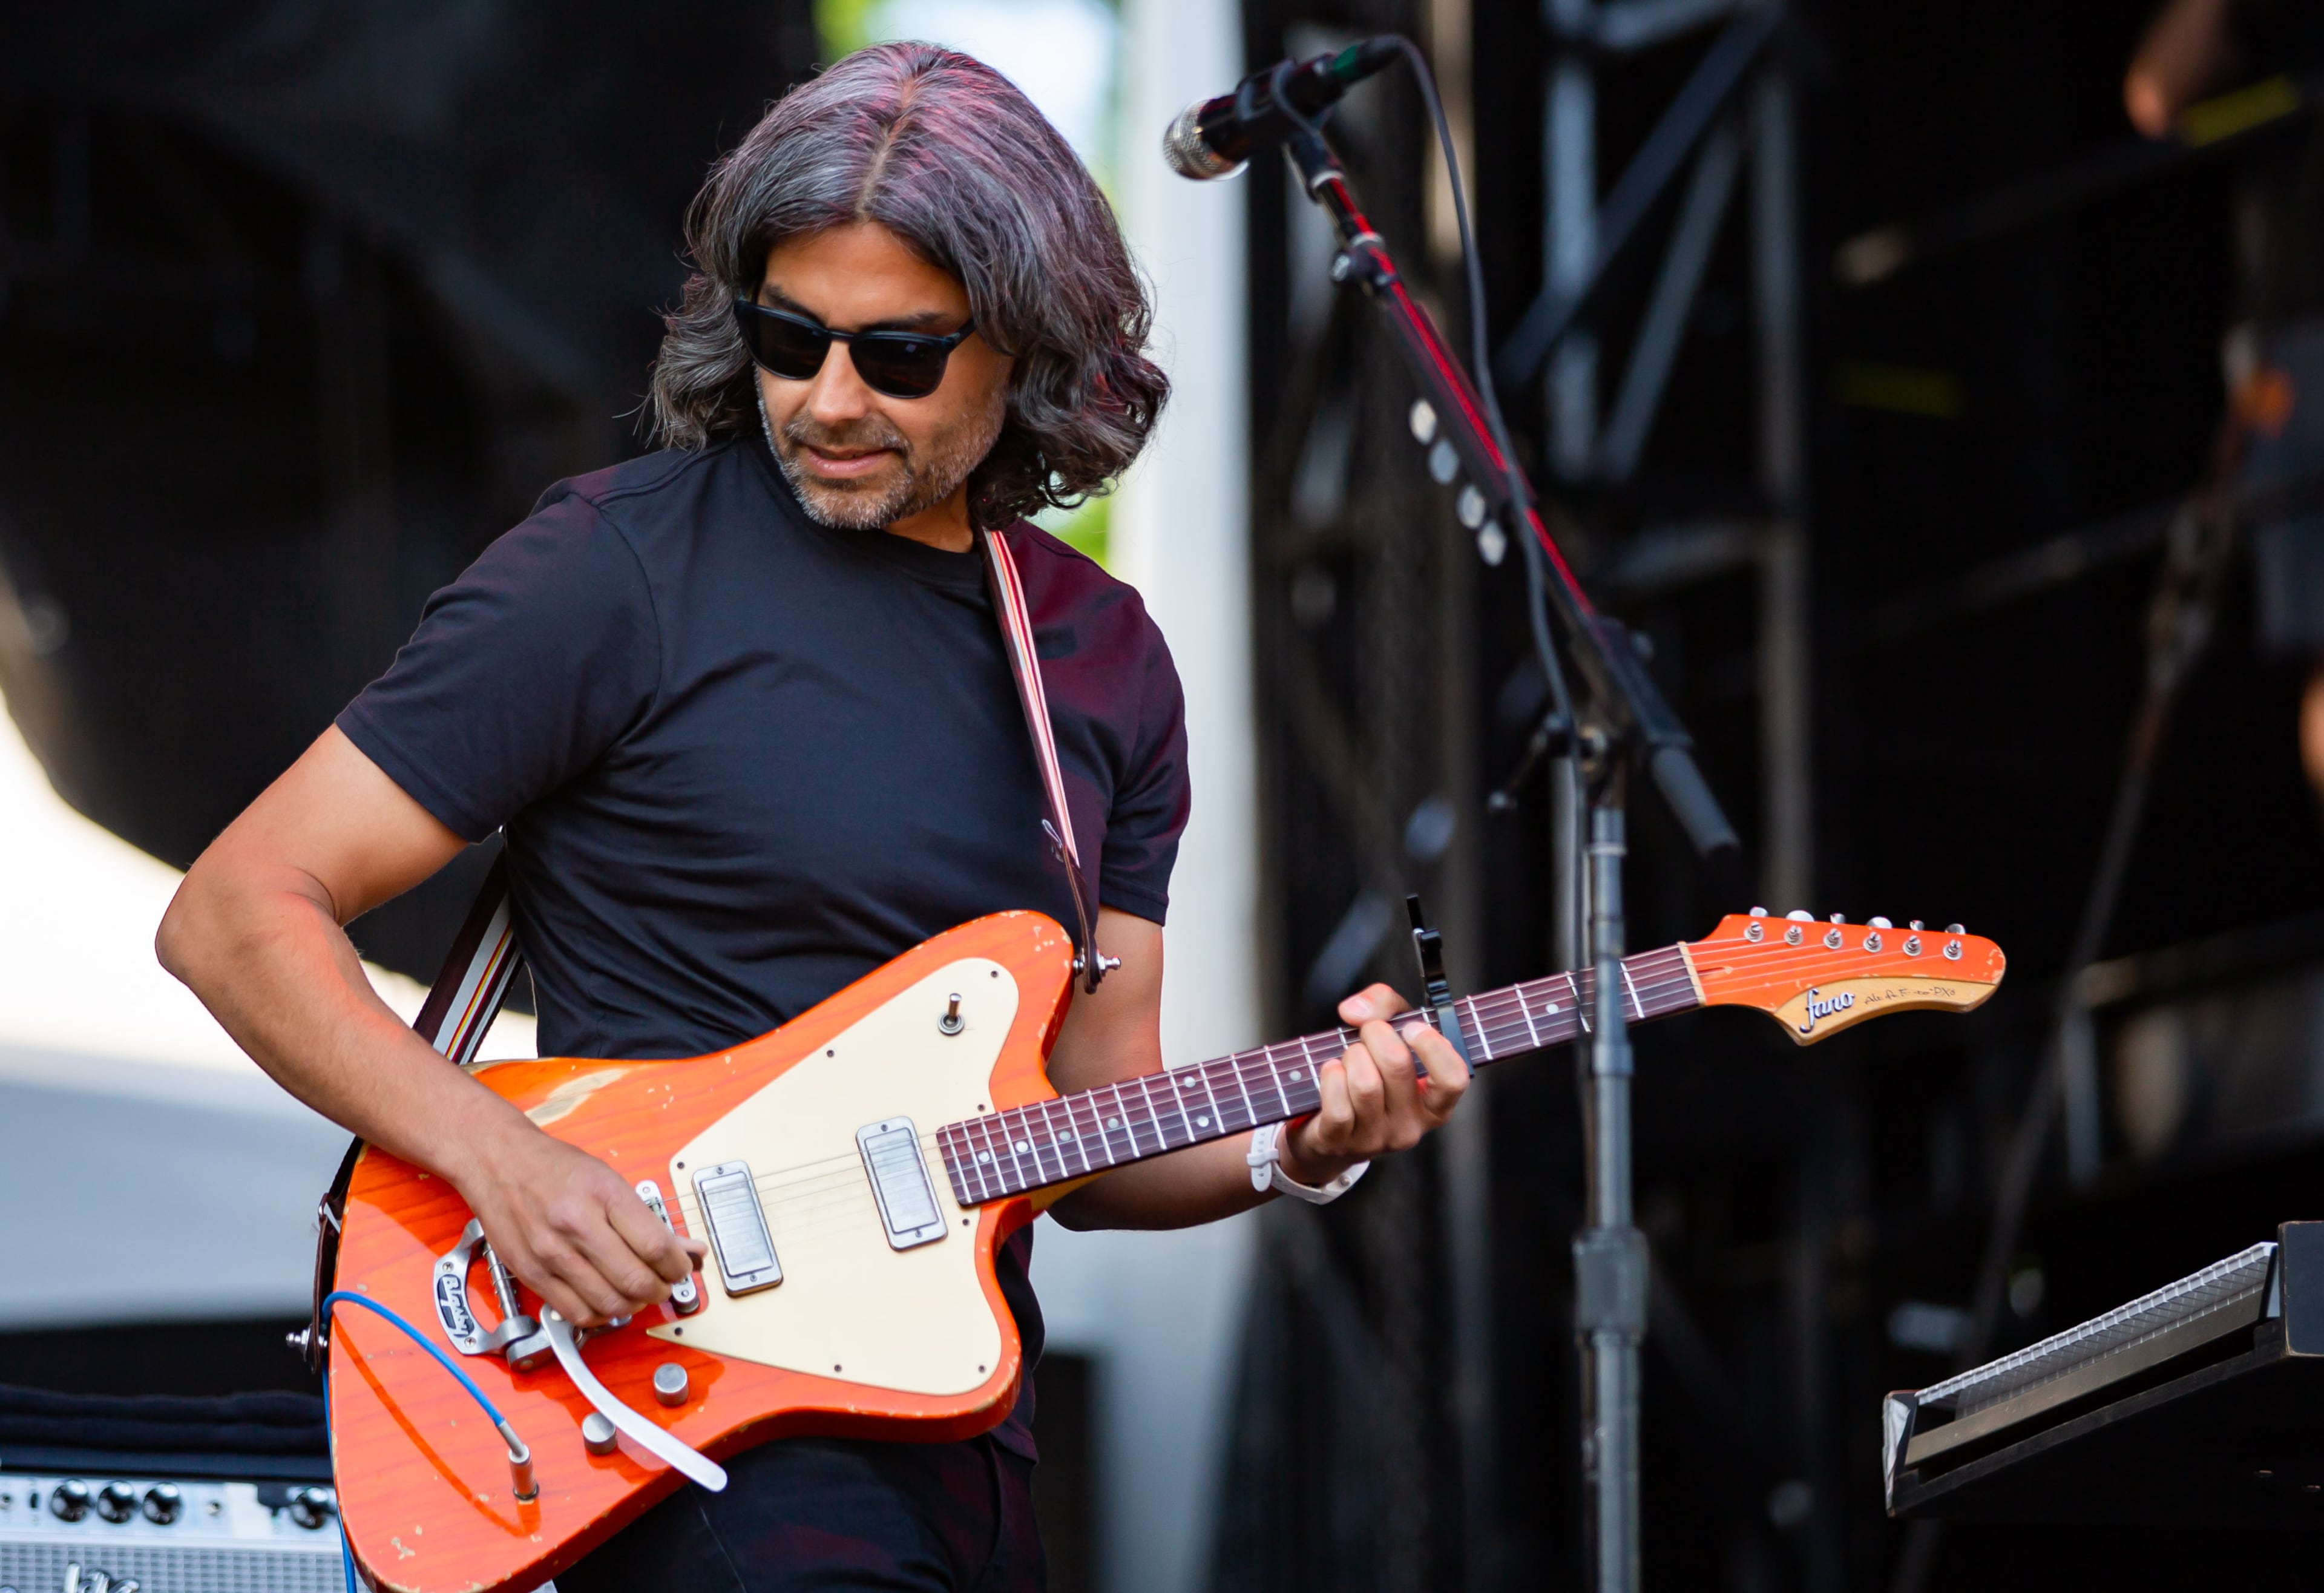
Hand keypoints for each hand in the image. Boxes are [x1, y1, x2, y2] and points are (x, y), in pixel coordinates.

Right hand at [451, 1123, 706, 1327]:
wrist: (498, 1161)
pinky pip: (576, 1312)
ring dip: (633, 1306)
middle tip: (664, 1284)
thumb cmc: (555, 1167)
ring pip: (608, 1303)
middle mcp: (576, 1225)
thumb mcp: (609, 1179)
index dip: (678, 1266)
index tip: (682, 1267)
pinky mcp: (531, 1273)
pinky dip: (601, 1315)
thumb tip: (688, 1248)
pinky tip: (607, 1302)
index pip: (655, 1246)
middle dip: (660, 1290)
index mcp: (603, 1195)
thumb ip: (647, 1218)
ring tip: (638, 1294)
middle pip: (635, 1280)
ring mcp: (550, 1253)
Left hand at [1279, 983, 1468, 1187]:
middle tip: (1367, 1033)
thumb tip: (1356, 1011)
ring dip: (1350, 1056)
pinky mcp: (1341, 1144)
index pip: (1453, 1078)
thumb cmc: (1369, 1073)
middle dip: (1374, 1033)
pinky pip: (1338, 1104)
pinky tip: (1332, 1071)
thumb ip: (1383, 1005)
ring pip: (1365, 1083)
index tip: (1411, 1028)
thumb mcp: (1388, 1033)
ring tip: (1349, 1057)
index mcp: (1434, 1104)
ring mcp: (1377, 1139)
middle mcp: (1411, 1126)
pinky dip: (1331, 1076)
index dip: (1433, 1046)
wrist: (1327, 1128)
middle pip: (1397, 1066)